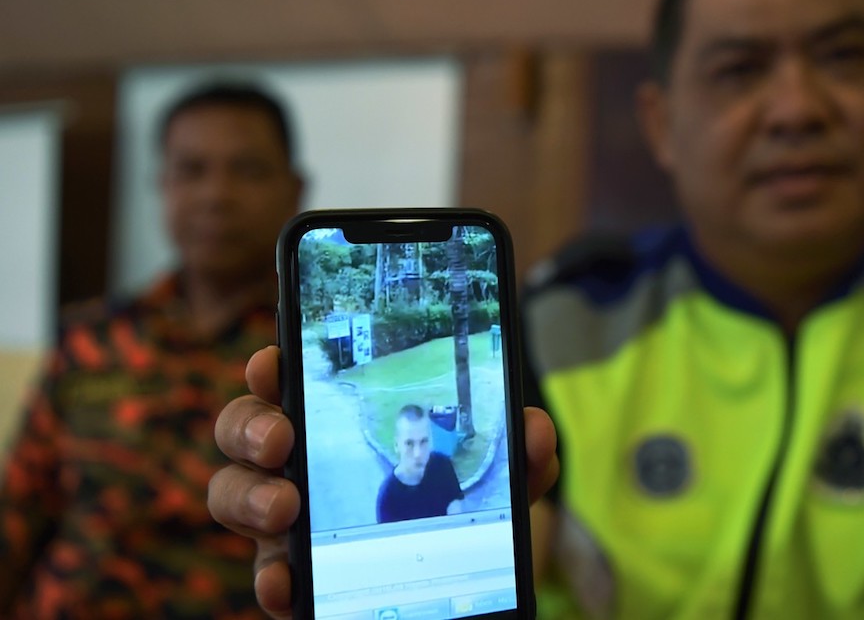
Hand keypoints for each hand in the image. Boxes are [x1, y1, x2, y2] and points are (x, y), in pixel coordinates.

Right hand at [208, 345, 558, 618]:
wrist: (458, 594)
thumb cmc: (461, 518)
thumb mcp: (498, 486)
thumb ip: (520, 457)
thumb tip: (534, 429)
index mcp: (339, 428)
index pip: (291, 385)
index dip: (272, 368)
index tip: (275, 362)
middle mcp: (302, 468)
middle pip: (246, 433)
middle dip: (250, 426)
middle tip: (281, 439)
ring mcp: (290, 524)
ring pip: (236, 496)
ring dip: (250, 496)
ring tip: (283, 507)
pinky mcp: (295, 578)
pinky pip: (267, 575)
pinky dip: (269, 577)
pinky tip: (285, 580)